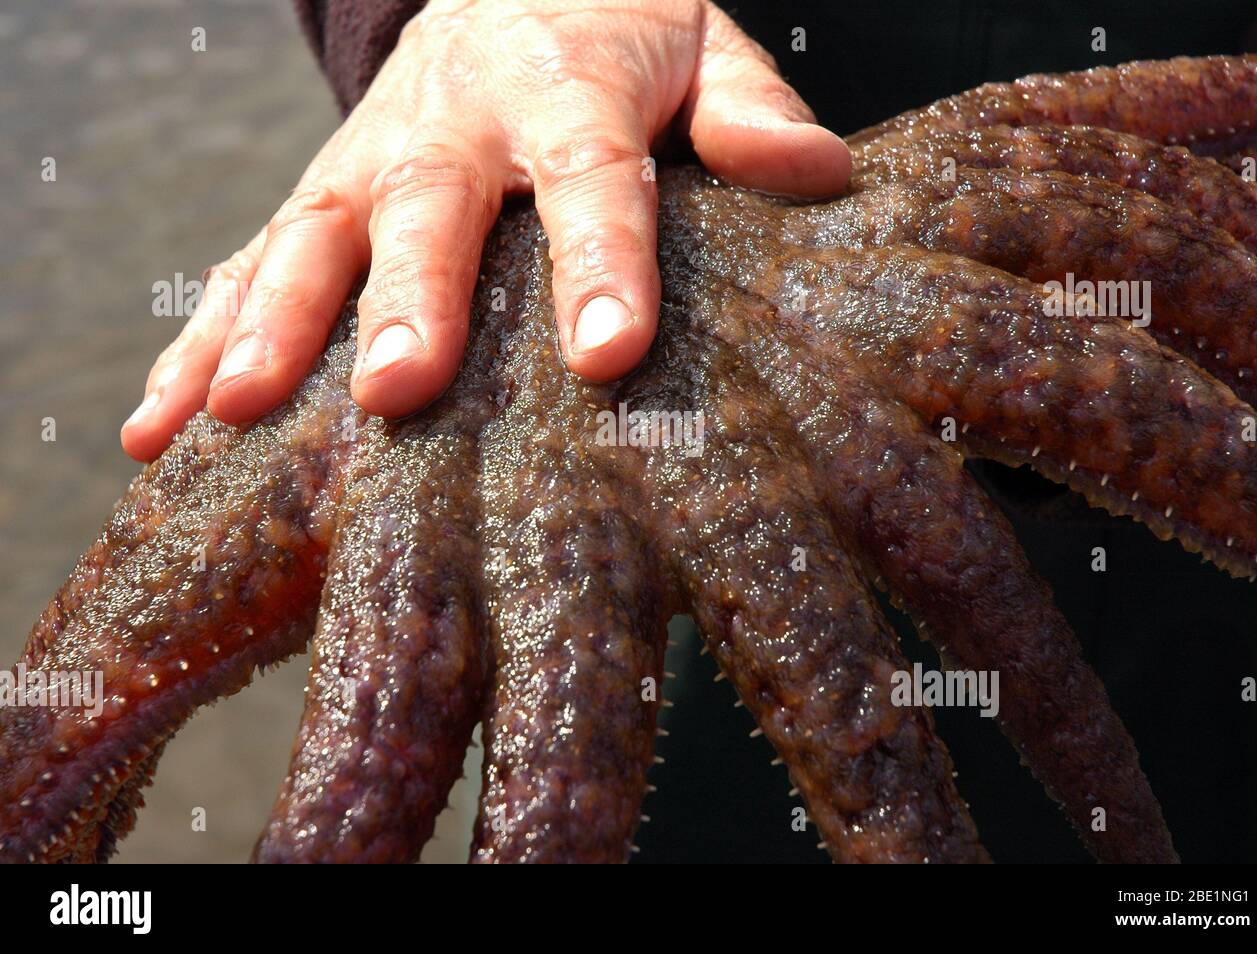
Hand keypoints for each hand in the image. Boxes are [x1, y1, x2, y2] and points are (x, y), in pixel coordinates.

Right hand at [121, 0, 849, 460]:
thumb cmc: (615, 27)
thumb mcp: (700, 42)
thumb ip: (747, 109)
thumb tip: (817, 175)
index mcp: (562, 83)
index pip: (588, 173)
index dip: (599, 260)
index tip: (609, 351)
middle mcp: (450, 120)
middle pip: (424, 208)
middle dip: (406, 299)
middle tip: (398, 390)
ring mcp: (369, 157)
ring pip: (308, 234)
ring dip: (266, 325)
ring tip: (234, 414)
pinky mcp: (320, 193)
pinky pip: (247, 261)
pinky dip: (199, 340)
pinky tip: (163, 424)